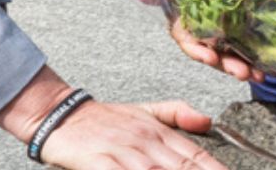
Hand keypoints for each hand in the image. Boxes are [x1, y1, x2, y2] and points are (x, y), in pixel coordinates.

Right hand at [0, 67, 224, 169]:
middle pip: (181, 168)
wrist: (61, 115)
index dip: (214, 169)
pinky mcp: (99, 163)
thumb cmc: (104, 119)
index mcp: (158, 131)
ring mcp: (123, 153)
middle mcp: (145, 142)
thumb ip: (177, 114)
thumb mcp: (144, 111)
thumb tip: (208, 121)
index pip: (195, 155)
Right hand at [138, 0, 264, 82]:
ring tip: (259, 75)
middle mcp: (204, 42)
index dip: (200, 53)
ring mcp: (223, 42)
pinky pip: (247, 50)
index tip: (210, 58)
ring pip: (233, 58)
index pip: (191, 46)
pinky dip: (257, 59)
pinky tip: (270, 67)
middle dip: (229, 66)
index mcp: (186, 34)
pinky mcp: (238, 37)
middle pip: (216, 57)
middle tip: (242, 73)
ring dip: (245, 67)